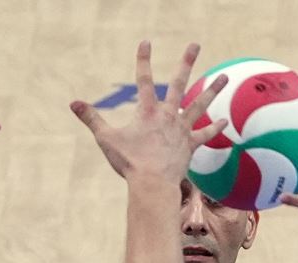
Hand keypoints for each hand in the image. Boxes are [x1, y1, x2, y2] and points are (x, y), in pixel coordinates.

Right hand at [70, 42, 227, 184]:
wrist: (152, 184)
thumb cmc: (128, 162)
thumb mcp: (105, 138)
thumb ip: (91, 118)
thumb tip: (72, 103)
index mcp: (147, 111)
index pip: (143, 79)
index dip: (143, 59)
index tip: (146, 42)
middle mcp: (168, 115)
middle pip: (179, 83)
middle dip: (186, 62)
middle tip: (195, 45)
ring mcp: (181, 129)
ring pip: (200, 104)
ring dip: (213, 90)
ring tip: (225, 77)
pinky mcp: (190, 145)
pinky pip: (205, 135)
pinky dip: (214, 129)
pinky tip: (224, 122)